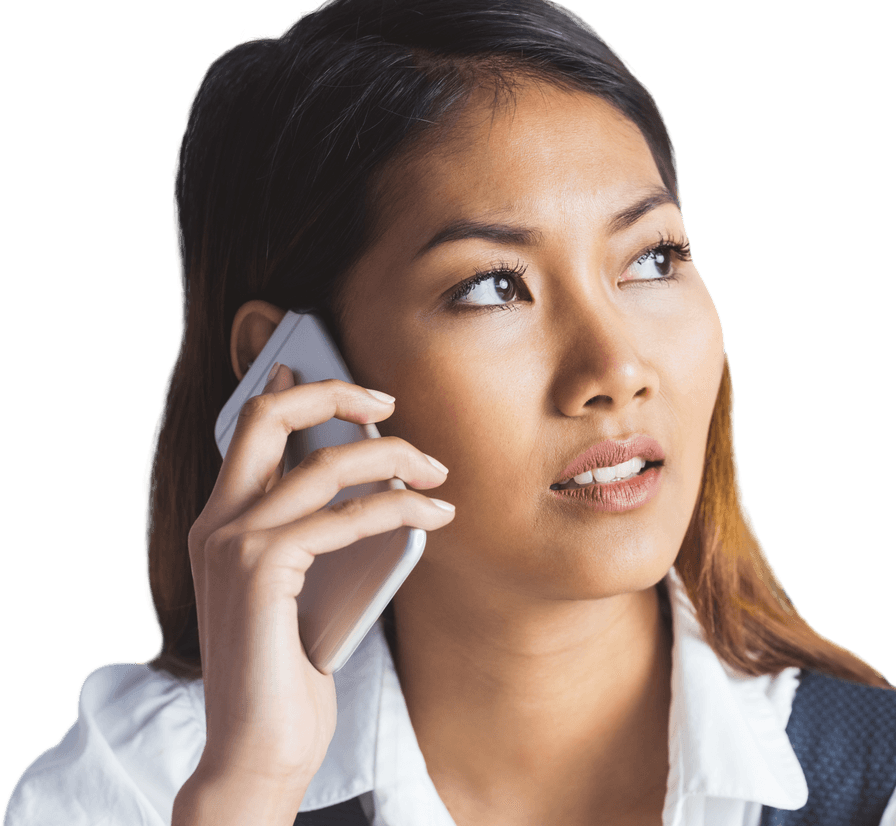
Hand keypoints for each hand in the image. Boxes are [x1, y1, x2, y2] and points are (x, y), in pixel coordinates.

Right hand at [176, 365, 453, 821]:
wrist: (259, 749)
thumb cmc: (289, 670)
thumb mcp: (305, 584)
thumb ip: (320, 531)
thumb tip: (377, 484)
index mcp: (220, 521)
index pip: (251, 426)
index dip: (303, 391)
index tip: (357, 389)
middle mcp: (216, 523)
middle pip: (268, 415)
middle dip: (334, 393)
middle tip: (390, 404)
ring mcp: (231, 545)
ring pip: (324, 465)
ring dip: (393, 457)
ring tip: (437, 473)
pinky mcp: (259, 572)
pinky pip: (344, 517)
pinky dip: (399, 507)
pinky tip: (434, 513)